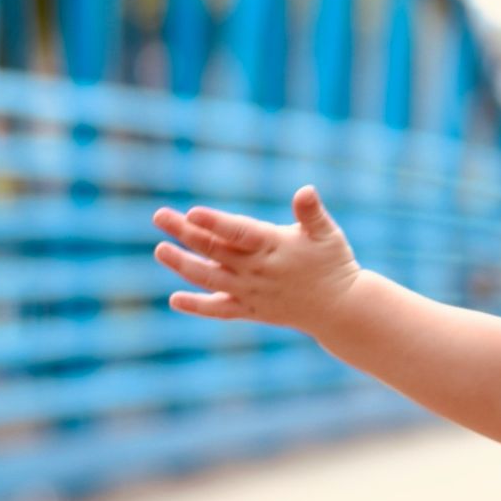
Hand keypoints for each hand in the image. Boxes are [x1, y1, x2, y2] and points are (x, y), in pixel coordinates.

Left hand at [152, 186, 362, 335]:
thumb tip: (305, 190)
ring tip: (160, 249)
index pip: (239, 233)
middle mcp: (257, 271)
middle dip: (185, 232)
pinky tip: (175, 299)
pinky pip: (219, 310)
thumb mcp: (328, 234)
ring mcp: (252, 293)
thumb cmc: (333, 264)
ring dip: (182, 264)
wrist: (341, 309)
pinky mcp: (251, 311)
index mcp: (274, 247)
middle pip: (214, 250)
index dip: (216, 223)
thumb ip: (312, 213)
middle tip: (160, 215)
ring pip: (209, 278)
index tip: (192, 213)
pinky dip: (197, 306)